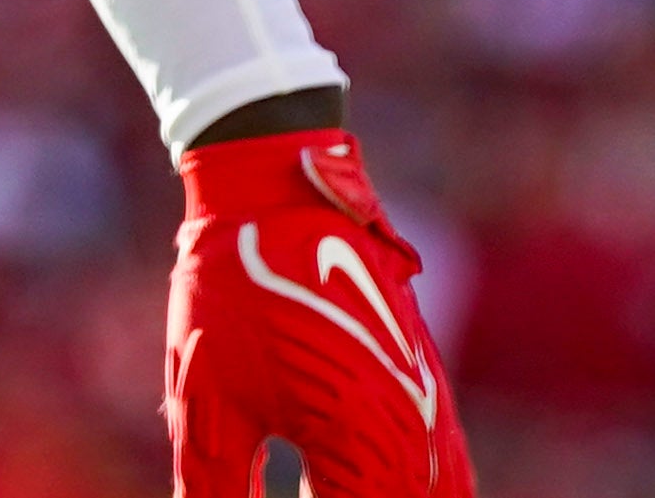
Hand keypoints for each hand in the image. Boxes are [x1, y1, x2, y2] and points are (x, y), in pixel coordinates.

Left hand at [167, 130, 472, 497]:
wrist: (281, 187)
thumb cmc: (235, 289)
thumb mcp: (209, 401)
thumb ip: (216, 489)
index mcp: (362, 451)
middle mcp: (413, 442)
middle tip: (293, 497)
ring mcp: (431, 419)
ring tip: (317, 491)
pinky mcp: (429, 396)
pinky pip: (445, 480)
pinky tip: (366, 491)